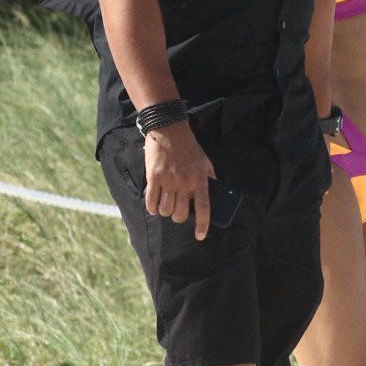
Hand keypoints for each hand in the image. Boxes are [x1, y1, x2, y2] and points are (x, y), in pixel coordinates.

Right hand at [143, 122, 215, 240]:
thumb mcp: (204, 161)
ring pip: (165, 210)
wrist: (169, 130)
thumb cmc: (189, 147)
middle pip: (180, 214)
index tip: (200, 236)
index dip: (202, 225)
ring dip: (165, 212)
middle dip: (178, 217)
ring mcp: (168, 180)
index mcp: (200, 179)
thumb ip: (209, 179)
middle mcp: (184, 182)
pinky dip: (152, 208)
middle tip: (177, 212)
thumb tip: (214, 194)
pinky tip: (154, 206)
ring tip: (166, 205)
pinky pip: (151, 201)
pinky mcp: (153, 177)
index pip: (203, 208)